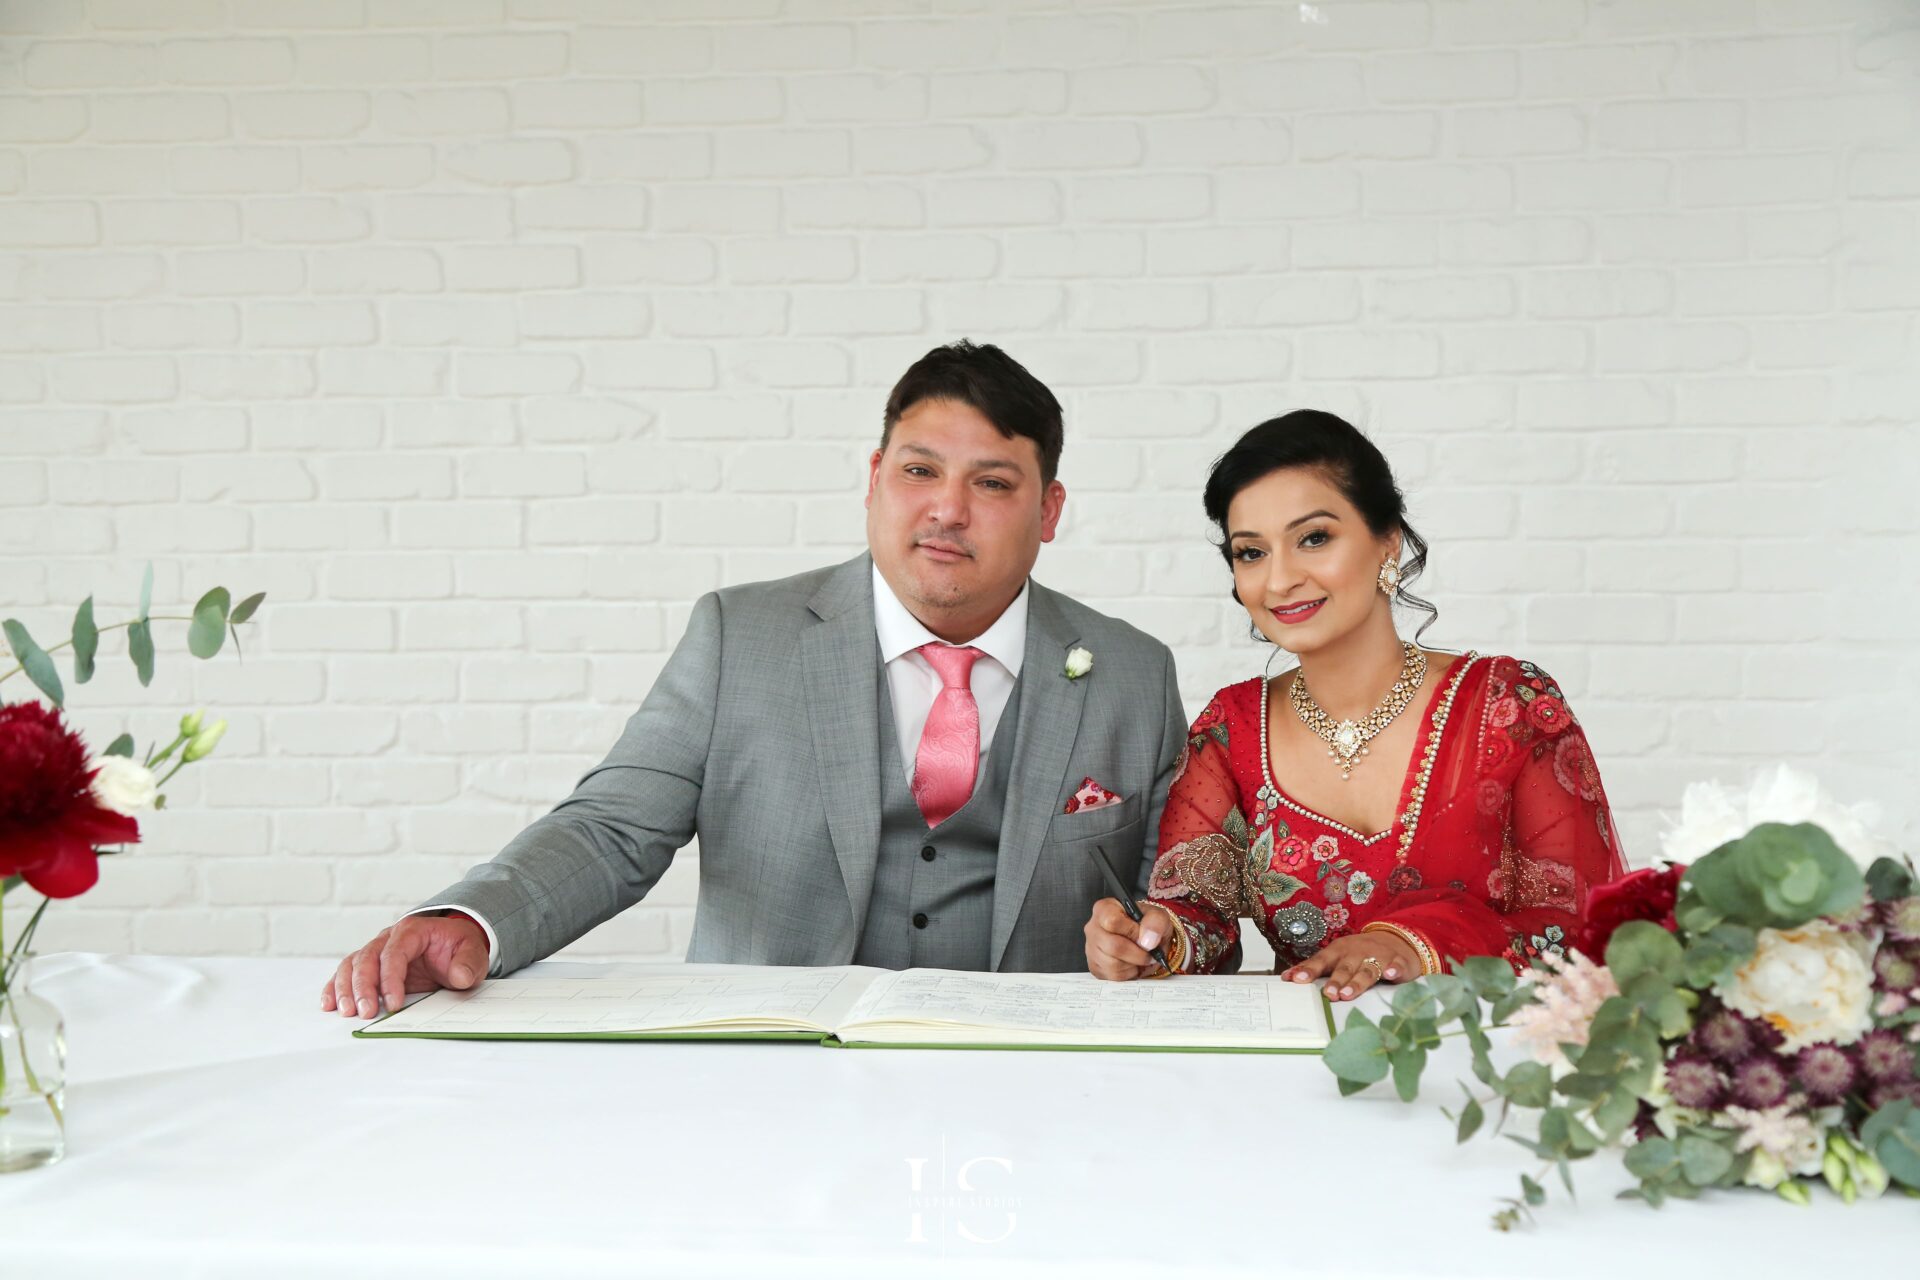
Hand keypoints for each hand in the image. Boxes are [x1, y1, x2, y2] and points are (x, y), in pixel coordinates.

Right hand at [320, 912, 487, 1018]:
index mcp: (412, 931)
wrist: (453, 945)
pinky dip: (335, 987)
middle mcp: (388, 938)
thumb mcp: (473, 952)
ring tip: (346, 1011)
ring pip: (351, 965)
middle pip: (367, 959)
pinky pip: (346, 973)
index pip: (394, 953)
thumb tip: (460, 976)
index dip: (391, 979)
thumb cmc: (459, 948)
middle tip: (365, 1013)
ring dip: (345, 989)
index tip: (393, 1004)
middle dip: (363, 987)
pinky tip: (329, 1004)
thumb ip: (469, 963)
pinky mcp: (370, 966)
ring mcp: (376, 951)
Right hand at [1085, 898, 1173, 981]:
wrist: (1145, 939)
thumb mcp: (1158, 917)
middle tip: (1149, 952)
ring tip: (1140, 958)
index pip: (1112, 921)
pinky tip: (1132, 964)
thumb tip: (1148, 940)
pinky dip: (1128, 974)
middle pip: (1113, 946)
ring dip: (1134, 965)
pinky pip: (1113, 976)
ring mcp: (1091, 948)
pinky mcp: (1095, 967)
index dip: (1132, 932)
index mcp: (1105, 909)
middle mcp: (1093, 927)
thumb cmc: (1147, 925)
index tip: (1144, 936)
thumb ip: (1156, 922)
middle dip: (1138, 954)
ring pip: (1113, 965)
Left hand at [1279, 932, 1418, 1001]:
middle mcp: (1357, 953)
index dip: (1310, 970)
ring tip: (1347, 994)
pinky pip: (1396, 966)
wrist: (1395, 941)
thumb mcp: (1335, 957)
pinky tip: (1389, 975)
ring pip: (1367, 970)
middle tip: (1328, 994)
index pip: (1322, 960)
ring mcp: (1378, 956)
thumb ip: (1313, 968)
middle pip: (1344, 968)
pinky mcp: (1397, 962)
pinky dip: (1393, 969)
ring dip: (1357, 982)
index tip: (1297, 980)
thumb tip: (1286, 978)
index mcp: (1339, 951)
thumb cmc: (1357, 954)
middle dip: (1336, 981)